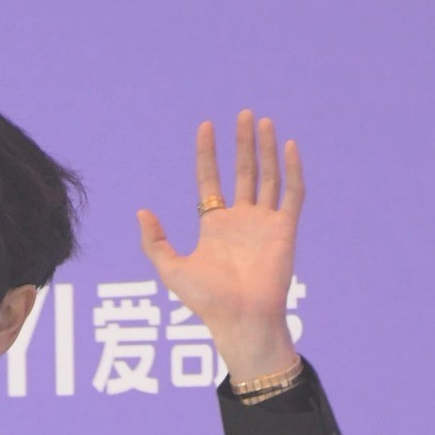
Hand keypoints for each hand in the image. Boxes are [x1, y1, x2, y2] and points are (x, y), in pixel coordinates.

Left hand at [136, 110, 303, 381]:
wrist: (241, 319)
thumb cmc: (207, 301)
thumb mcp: (171, 270)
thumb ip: (154, 243)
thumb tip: (141, 211)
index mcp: (214, 225)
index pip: (210, 179)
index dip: (207, 153)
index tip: (206, 126)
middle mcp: (241, 220)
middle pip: (242, 171)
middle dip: (242, 143)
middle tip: (243, 114)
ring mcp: (264, 223)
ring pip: (268, 176)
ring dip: (266, 149)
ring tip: (262, 121)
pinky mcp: (285, 229)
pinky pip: (292, 194)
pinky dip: (293, 170)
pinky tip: (288, 146)